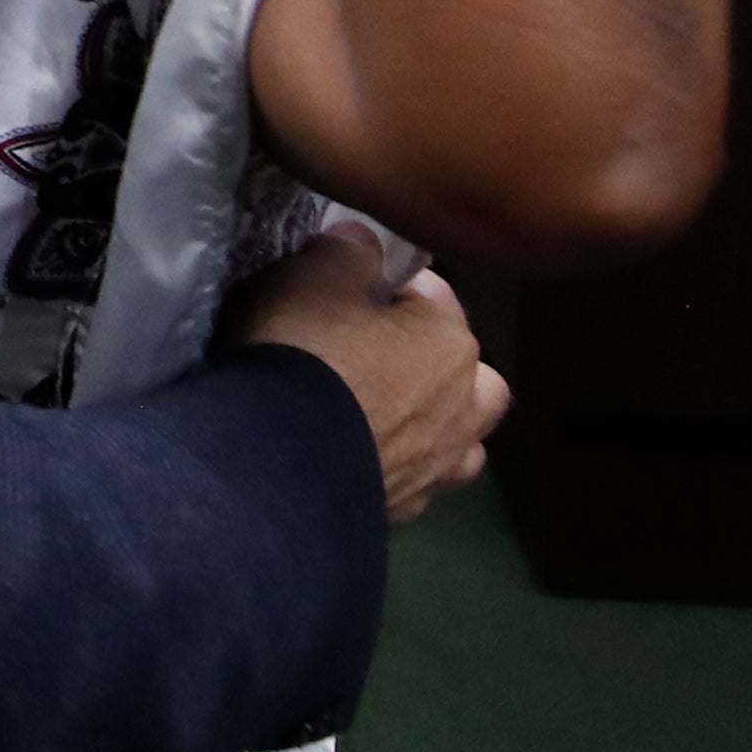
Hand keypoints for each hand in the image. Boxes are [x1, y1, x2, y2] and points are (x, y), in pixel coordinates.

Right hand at [227, 222, 508, 523]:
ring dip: (437, 425)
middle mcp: (463, 406)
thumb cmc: (306, 354)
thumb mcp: (314, 276)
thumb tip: (367, 242)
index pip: (433, 294)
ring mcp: (439, 466)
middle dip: (440, 362)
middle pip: (473, 376)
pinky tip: (361, 459)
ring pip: (462, 439)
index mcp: (450, 341)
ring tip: (386, 417)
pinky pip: (417, 481)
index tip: (350, 286)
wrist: (279, 463)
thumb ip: (349, 250)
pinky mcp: (408, 509)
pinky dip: (399, 468)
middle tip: (382, 355)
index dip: (389, 284)